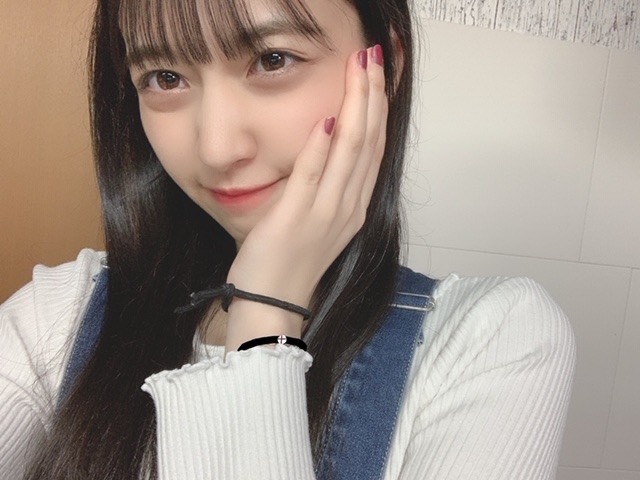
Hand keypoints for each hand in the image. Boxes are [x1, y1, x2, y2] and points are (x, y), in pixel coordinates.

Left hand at [225, 46, 387, 348]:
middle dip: (372, 94)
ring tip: (359, 69)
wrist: (273, 304)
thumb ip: (328, 183)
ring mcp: (326, 214)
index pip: (375, 146)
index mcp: (355, 205)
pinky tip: (326, 118)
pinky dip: (320, 147)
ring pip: (351, 151)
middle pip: (369, 140)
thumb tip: (329, 139)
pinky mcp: (296, 220)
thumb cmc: (291, 260)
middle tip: (373, 55)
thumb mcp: (319, 219)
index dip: (379, 106)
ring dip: (356, 107)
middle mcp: (349, 206)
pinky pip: (311, 177)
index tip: (378, 72)